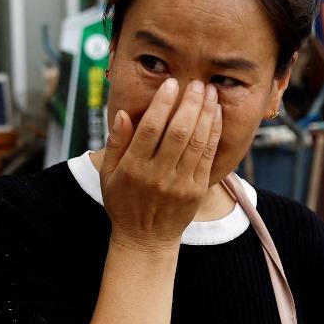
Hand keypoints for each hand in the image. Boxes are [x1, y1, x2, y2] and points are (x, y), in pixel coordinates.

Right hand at [98, 78, 222, 249]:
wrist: (145, 240)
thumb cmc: (123, 203)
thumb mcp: (108, 174)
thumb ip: (116, 143)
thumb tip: (124, 113)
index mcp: (133, 168)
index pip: (150, 128)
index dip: (163, 103)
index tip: (171, 84)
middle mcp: (157, 175)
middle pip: (178, 131)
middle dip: (190, 103)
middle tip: (197, 83)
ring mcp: (179, 183)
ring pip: (196, 142)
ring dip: (206, 114)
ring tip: (210, 92)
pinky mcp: (196, 190)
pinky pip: (207, 156)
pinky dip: (214, 133)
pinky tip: (216, 115)